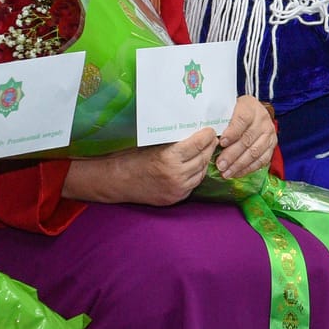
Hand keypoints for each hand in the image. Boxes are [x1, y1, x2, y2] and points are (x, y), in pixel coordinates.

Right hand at [65, 128, 217, 204]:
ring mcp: (176, 189)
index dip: (207, 136)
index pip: (197, 145)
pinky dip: (196, 174)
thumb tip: (191, 132)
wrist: (117, 181)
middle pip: (202, 159)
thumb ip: (173, 142)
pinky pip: (192, 184)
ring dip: (204, 161)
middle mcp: (176, 175)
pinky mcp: (174, 198)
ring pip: (200, 173)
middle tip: (212, 139)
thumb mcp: (152, 144)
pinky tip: (196, 166)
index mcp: (169, 158)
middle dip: (209, 148)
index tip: (210, 130)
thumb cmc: (130, 158)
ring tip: (206, 152)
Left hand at [215, 96, 275, 178]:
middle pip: (247, 139)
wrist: (253, 111)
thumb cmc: (234, 110)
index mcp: (250, 107)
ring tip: (226, 173)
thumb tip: (206, 136)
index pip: (242, 120)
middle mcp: (262, 120)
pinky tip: (236, 173)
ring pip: (255, 152)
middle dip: (232, 154)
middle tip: (220, 164)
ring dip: (239, 165)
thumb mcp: (227, 108)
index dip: (232, 132)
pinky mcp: (272, 145)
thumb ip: (220, 119)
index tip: (221, 143)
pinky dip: (248, 169)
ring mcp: (269, 133)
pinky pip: (261, 160)